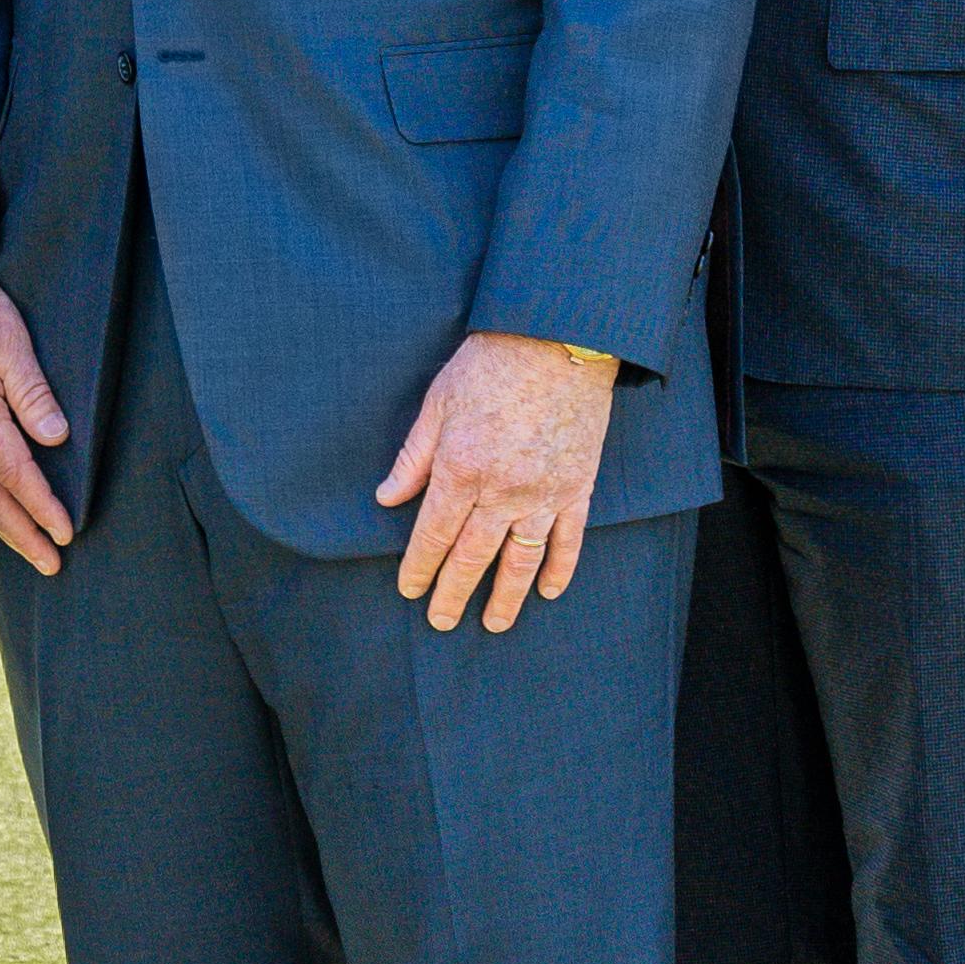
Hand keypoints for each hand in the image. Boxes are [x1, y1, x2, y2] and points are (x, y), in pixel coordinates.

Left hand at [378, 332, 613, 632]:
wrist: (558, 340)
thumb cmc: (490, 364)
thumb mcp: (437, 404)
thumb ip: (413, 458)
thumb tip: (387, 498)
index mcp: (460, 470)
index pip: (434, 535)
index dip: (419, 568)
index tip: (409, 590)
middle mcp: (502, 492)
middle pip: (473, 557)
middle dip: (453, 593)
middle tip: (442, 621)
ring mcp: (544, 494)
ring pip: (522, 560)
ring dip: (507, 597)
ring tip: (493, 623)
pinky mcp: (577, 487)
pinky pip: (568, 540)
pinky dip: (559, 569)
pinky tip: (548, 592)